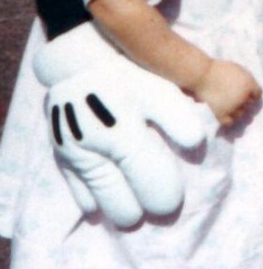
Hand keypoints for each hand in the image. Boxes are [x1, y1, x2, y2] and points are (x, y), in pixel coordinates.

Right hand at [34, 24, 206, 226]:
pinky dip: (90, 201)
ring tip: (133, 215)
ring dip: (118, 208)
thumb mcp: (160, 89)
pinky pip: (74, 187)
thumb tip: (196, 146)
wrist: (78, 54)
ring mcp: (75, 154)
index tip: (174, 202)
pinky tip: (100, 210)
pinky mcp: (60, 151)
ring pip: (98, 200)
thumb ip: (179, 119)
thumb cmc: (128, 69)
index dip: (165, 197)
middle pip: (121, 202)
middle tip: (157, 210)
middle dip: (141, 208)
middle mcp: (96, 151)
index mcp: (124, 135)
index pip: (150, 181)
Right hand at [191, 60, 261, 125]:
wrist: (202, 75)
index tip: (248, 94)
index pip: (258, 94)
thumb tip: (249, 87)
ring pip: (240, 114)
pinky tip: (223, 114)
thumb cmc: (218, 69)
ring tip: (228, 106)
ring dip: (236, 111)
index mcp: (249, 85)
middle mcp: (244, 98)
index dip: (252, 94)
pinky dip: (228, 119)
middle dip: (243, 101)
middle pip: (249, 104)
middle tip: (234, 99)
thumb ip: (245, 79)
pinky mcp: (221, 115)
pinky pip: (229, 122)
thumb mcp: (237, 69)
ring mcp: (233, 107)